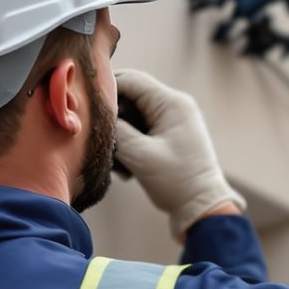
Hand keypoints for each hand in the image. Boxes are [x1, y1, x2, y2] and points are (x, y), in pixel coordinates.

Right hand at [113, 70, 245, 238]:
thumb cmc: (176, 182)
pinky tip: (127, 169)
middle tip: (106, 143)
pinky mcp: (169, 136)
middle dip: (114, 119)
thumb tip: (97, 116)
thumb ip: (116, 130)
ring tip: (119, 164)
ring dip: (120, 136)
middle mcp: (174, 105)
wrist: (201, 208)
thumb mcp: (140, 155)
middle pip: (130, 98)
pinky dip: (130, 145)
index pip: (130, 80)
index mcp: (171, 102)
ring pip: (133, 116)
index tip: (87, 110)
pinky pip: (141, 130)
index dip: (106, 91)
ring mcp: (173, 121)